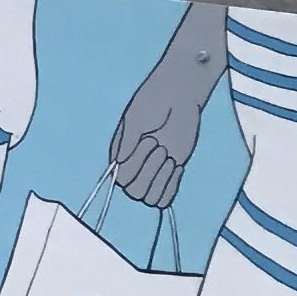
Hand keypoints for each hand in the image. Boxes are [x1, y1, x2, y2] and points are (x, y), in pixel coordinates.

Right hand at [107, 64, 200, 208]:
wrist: (178, 96)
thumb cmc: (154, 102)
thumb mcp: (136, 119)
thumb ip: (127, 141)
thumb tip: (118, 163)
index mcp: (119, 154)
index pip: (121, 179)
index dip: (136, 165)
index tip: (150, 139)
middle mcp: (133, 167)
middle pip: (135, 192)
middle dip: (151, 172)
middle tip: (162, 146)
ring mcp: (152, 172)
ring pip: (150, 198)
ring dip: (162, 181)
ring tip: (171, 158)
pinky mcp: (170, 173)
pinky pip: (166, 197)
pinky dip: (172, 186)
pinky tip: (177, 165)